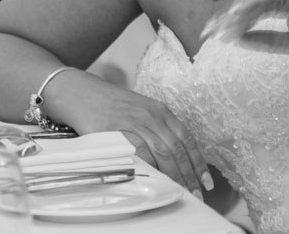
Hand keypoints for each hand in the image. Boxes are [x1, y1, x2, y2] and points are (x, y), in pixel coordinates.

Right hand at [50, 73, 212, 197]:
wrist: (82, 93)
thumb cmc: (112, 105)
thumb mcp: (140, 111)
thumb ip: (157, 129)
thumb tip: (175, 157)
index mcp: (160, 111)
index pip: (187, 139)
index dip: (198, 163)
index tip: (206, 182)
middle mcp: (151, 115)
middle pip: (176, 149)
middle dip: (189, 175)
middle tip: (196, 194)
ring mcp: (134, 122)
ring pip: (161, 151)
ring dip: (173, 174)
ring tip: (179, 192)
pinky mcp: (117, 130)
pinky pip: (138, 150)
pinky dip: (149, 166)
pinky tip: (155, 180)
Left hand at [203, 0, 288, 58]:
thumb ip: (266, 39)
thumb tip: (238, 39)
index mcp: (285, 7)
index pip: (253, 13)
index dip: (232, 23)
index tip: (211, 36)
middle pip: (252, 4)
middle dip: (229, 17)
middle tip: (208, 30)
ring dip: (240, 11)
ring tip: (224, 24)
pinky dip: (257, 1)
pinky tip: (243, 12)